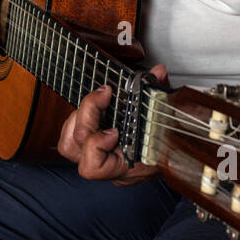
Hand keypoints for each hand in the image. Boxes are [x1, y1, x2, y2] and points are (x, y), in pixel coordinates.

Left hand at [58, 64, 167, 186]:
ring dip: (77, 118)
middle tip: (103, 96)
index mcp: (127, 167)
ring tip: (97, 101)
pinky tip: (95, 106)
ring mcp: (96, 158)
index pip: (93, 167)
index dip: (96, 144)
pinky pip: (70, 137)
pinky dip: (77, 118)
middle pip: (73, 148)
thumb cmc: (170, 138)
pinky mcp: (90, 148)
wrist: (173, 149)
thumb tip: (158, 72)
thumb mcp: (169, 116)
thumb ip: (161, 93)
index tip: (114, 130)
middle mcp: (107, 166)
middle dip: (86, 116)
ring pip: (66, 144)